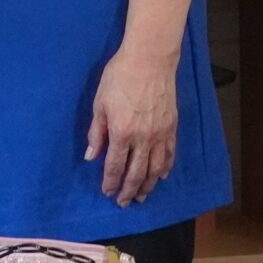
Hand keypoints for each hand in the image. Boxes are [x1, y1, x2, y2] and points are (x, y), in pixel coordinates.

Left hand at [86, 44, 177, 206]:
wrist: (149, 60)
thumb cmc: (119, 77)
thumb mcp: (100, 103)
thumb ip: (96, 132)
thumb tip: (90, 156)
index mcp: (121, 133)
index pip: (114, 165)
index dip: (110, 182)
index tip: (106, 192)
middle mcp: (143, 138)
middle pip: (136, 173)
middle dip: (129, 191)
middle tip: (123, 202)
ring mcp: (160, 134)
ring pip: (155, 168)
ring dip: (148, 185)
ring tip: (142, 197)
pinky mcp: (172, 127)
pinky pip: (169, 154)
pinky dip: (165, 168)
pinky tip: (161, 176)